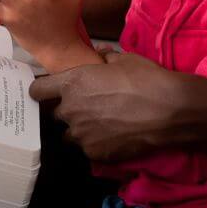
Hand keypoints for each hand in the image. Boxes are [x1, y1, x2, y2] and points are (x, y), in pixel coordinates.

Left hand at [29, 50, 191, 160]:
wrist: (168, 110)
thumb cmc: (144, 78)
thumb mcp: (122, 59)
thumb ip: (103, 57)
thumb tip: (100, 54)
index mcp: (72, 82)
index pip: (38, 90)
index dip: (41, 91)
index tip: (47, 92)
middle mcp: (71, 109)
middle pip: (56, 113)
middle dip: (68, 110)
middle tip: (87, 107)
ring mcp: (82, 134)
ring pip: (70, 134)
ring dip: (80, 129)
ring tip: (100, 125)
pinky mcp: (96, 153)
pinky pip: (88, 148)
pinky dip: (96, 144)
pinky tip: (112, 138)